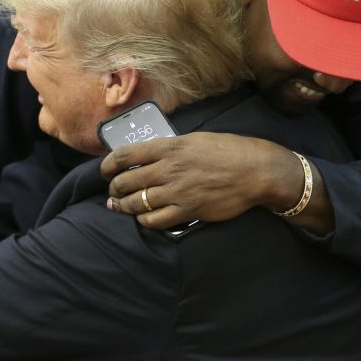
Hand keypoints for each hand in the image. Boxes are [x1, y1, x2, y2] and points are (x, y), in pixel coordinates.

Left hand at [99, 132, 292, 228]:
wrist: (255, 171)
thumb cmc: (229, 151)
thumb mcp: (196, 140)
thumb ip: (171, 148)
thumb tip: (152, 157)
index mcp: (169, 147)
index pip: (125, 155)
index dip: (108, 165)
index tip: (105, 171)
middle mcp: (168, 169)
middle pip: (126, 181)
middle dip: (114, 189)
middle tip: (114, 192)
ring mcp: (177, 192)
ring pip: (136, 203)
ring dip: (124, 206)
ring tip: (121, 206)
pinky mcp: (187, 211)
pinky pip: (154, 220)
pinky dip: (144, 220)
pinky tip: (144, 218)